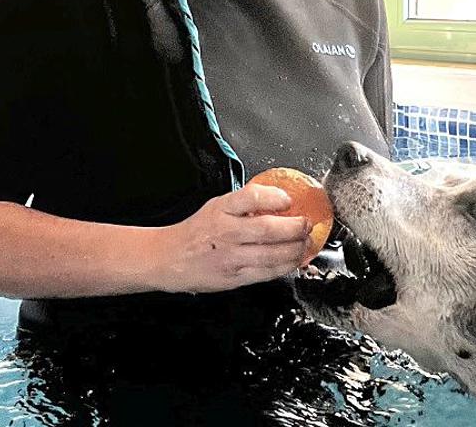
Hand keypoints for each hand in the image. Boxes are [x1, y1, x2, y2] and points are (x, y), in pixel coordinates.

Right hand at [159, 183, 312, 292]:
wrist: (168, 259)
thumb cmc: (195, 232)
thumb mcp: (216, 207)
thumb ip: (244, 204)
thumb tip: (279, 200)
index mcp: (221, 210)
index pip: (251, 197)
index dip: (275, 197)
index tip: (288, 199)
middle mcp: (226, 232)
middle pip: (267, 229)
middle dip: (295, 228)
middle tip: (306, 225)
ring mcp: (230, 257)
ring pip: (272, 254)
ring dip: (296, 249)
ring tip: (305, 244)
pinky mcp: (234, 278)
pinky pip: (267, 273)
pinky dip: (285, 266)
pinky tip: (294, 261)